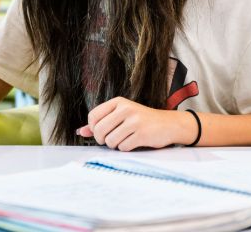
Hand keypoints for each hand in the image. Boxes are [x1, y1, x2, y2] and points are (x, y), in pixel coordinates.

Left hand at [77, 97, 195, 150]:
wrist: (168, 124)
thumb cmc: (142, 120)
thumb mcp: (121, 115)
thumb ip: (101, 122)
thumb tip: (81, 132)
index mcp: (118, 102)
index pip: (93, 116)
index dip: (93, 128)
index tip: (100, 132)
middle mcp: (126, 109)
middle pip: (99, 130)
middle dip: (102, 140)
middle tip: (110, 140)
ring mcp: (134, 121)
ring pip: (110, 141)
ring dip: (115, 145)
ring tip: (123, 140)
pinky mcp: (142, 134)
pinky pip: (123, 147)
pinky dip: (125, 148)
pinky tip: (133, 142)